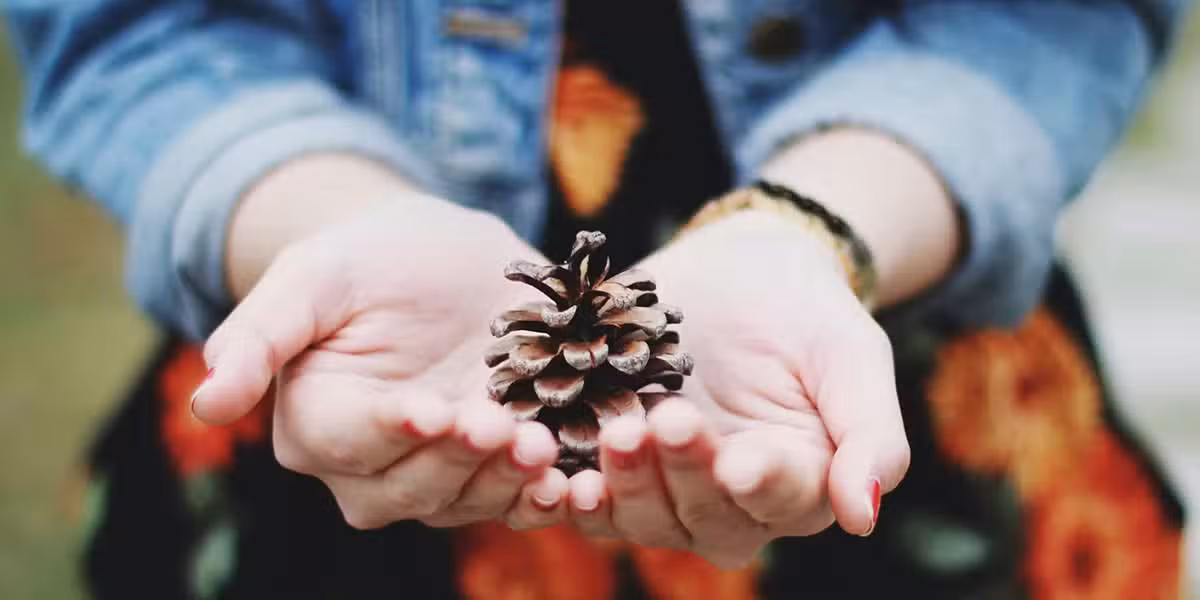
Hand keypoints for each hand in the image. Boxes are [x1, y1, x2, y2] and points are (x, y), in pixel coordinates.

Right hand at [192, 196, 569, 530]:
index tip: (430, 410)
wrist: (447, 255)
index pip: (344, 442)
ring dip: (505, 481)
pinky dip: (544, 498)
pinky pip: (514, 499)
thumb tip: (205, 402)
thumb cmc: (370, 256)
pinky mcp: (493, 466)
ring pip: (463, 501)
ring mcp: (437, 470)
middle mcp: (370, 462)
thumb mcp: (316, 273)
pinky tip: (575, 484)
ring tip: (543, 445)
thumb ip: (261, 333)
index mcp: (315, 418)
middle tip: (501, 424)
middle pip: (406, 488)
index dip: (389, 432)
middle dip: (456, 460)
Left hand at [565, 210, 910, 566]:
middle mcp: (728, 502)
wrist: (738, 268)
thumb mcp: (853, 355)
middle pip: (706, 518)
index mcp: (797, 485)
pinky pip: (584, 494)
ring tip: (618, 434)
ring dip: (624, 486)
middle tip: (669, 419)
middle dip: (685, 473)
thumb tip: (863, 516)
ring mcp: (663, 487)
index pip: (782, 501)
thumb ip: (871, 433)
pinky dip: (566, 487)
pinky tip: (553, 462)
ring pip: (643, 517)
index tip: (742, 463)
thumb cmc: (809, 312)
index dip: (761, 485)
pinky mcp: (607, 460)